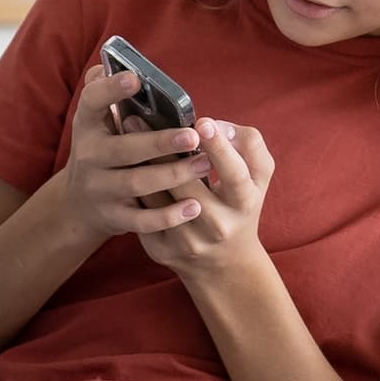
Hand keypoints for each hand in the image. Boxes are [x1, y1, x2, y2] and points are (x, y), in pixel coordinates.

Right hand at [53, 59, 209, 250]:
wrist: (79, 204)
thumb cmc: (102, 149)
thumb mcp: (95, 121)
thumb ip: (105, 92)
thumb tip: (114, 62)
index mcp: (87, 125)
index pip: (92, 101)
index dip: (111, 90)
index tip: (136, 79)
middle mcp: (89, 156)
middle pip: (124, 150)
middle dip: (159, 143)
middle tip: (193, 136)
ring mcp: (100, 189)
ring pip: (137, 184)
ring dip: (172, 176)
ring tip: (204, 165)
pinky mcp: (113, 217)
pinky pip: (141, 221)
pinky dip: (167, 216)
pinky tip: (193, 207)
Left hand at [137, 118, 273, 285]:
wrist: (225, 262)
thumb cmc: (240, 205)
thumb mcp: (258, 176)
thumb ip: (248, 144)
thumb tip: (215, 125)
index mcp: (244, 203)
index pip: (234, 174)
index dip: (219, 148)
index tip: (202, 122)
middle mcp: (218, 226)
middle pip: (187, 185)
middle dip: (163, 149)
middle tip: (138, 118)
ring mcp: (188, 241)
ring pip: (157, 199)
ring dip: (139, 164)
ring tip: (124, 132)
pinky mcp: (162, 250)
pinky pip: (141, 214)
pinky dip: (132, 188)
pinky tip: (121, 163)